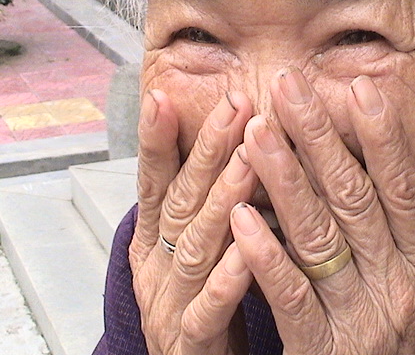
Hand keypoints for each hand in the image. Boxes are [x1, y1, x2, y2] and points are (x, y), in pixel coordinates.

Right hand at [131, 89, 255, 354]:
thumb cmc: (199, 297)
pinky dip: (228, 274)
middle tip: (234, 105)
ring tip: (248, 158)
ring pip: (195, 246)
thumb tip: (234, 138)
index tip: (163, 96)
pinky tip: (247, 242)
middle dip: (206, 151)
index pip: (153, 182)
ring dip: (221, 199)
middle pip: (180, 202)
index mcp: (153, 240)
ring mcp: (171, 303)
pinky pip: (212, 307)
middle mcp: (156, 265)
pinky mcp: (193, 340)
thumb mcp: (192, 244)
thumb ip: (204, 200)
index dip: (155, 140)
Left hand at [231, 68, 414, 354]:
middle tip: (288, 87)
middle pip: (354, 199)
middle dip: (320, 138)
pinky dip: (265, 256)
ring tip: (257, 132)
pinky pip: (290, 298)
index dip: (383, 138)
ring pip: (318, 238)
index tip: (358, 88)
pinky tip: (240, 215)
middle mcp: (396, 285)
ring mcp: (358, 318)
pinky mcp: (319, 351)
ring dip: (285, 181)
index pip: (405, 189)